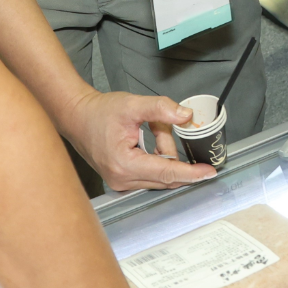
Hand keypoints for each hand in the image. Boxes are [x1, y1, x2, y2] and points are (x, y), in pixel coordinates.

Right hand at [61, 89, 213, 191]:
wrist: (77, 118)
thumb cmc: (101, 112)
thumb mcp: (133, 104)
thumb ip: (161, 108)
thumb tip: (187, 116)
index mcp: (125, 164)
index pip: (167, 172)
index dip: (191, 172)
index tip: (209, 172)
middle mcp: (122, 180)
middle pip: (165, 175)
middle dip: (173, 152)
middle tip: (163, 128)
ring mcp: (120, 183)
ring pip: (159, 175)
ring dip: (164, 154)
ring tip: (151, 130)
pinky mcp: (121, 181)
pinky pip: (150, 175)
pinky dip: (157, 159)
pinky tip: (148, 140)